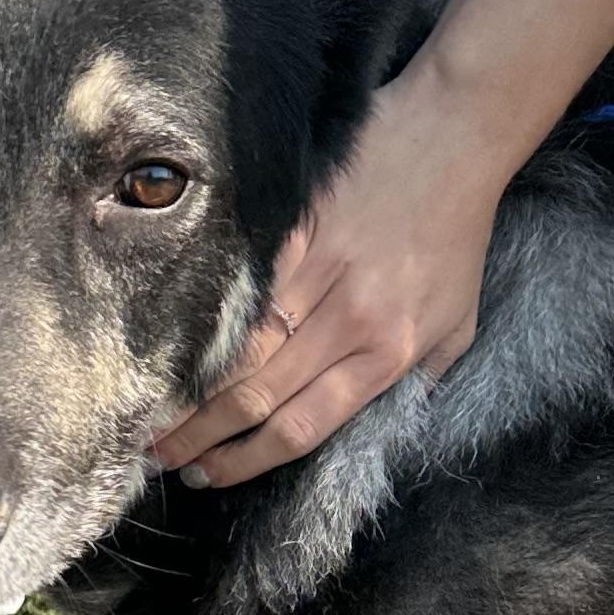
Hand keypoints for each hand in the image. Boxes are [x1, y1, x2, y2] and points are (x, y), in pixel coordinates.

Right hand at [152, 51, 516, 486]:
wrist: (458, 137)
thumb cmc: (459, 236)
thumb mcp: (460, 326)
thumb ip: (418, 382)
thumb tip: (371, 425)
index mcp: (389, 353)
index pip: (302, 428)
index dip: (247, 462)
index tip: (211, 477)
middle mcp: (348, 319)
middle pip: (258, 395)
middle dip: (201, 435)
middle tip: (159, 457)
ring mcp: (317, 269)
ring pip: (239, 345)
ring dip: (190, 387)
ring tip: (152, 414)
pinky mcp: (296, 226)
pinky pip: (242, 281)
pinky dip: (202, 317)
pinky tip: (167, 343)